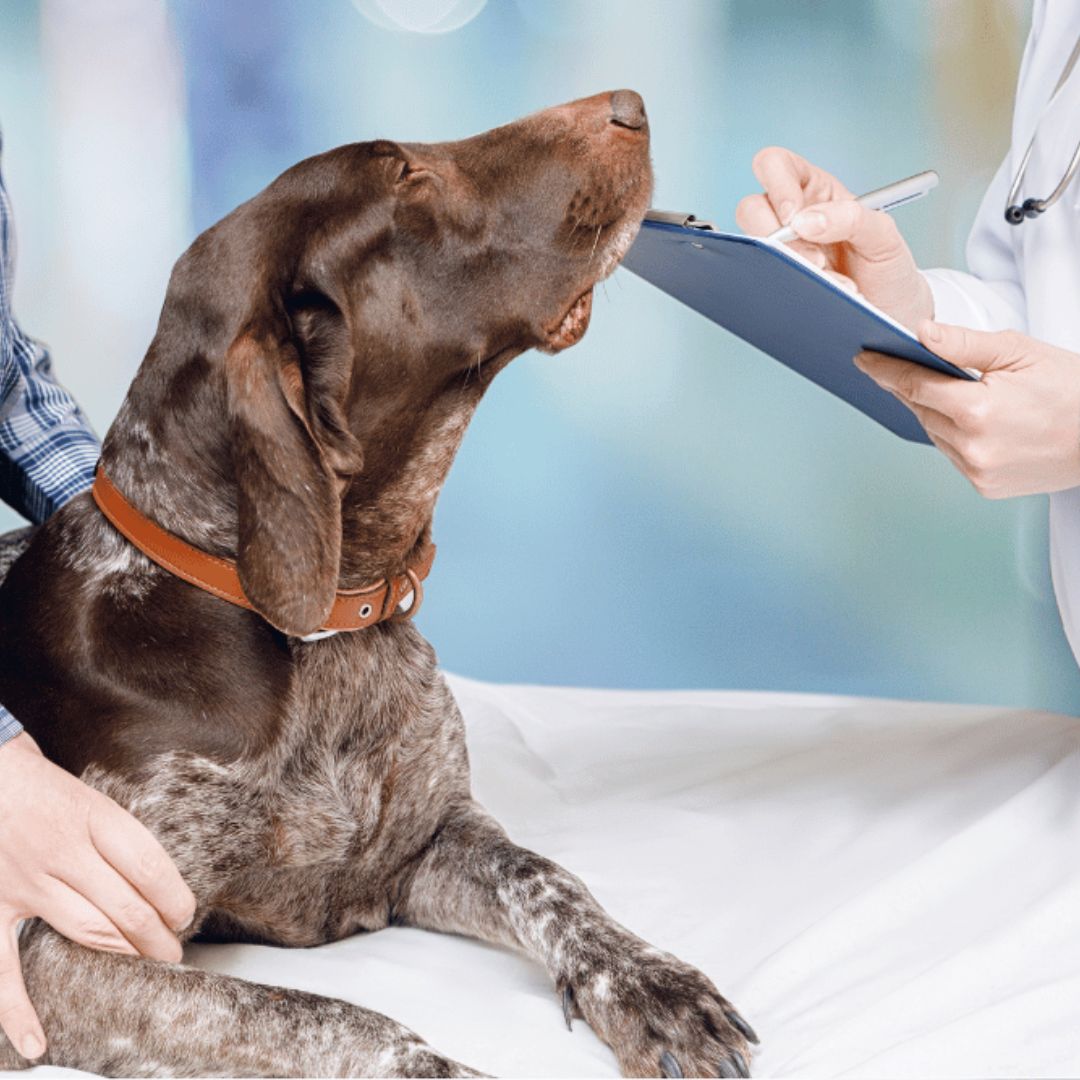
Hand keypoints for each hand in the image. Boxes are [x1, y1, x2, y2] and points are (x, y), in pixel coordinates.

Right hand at [0, 732, 195, 1061]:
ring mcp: (26, 880)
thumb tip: (154, 877)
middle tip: (175, 955)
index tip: (185, 915)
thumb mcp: (90, 794)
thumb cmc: (40, 786)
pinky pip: (2, 964)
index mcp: (95, 817)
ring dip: (123, 955)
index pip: (149, 865)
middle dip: (157, 936)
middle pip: (125, 905)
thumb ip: (116, 834)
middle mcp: (64, 849)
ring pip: (86, 930)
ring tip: (148, 970)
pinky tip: (36, 1040)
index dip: (174, 896)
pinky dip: (18, 1007)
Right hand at [736, 146, 933, 330]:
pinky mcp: (776, 282)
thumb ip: (852, 217)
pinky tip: (818, 295)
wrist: (891, 314)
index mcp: (815, 191)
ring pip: (753, 247)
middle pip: (751, 209)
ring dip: (788, 266)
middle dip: (779, 237)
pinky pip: (762, 280)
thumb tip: (804, 222)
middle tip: (815, 260)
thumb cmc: (888, 269)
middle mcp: (791, 218)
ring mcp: (781, 252)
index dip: (777, 186)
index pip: (775, 166)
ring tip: (828, 281)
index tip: (795, 218)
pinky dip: (789, 288)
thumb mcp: (884, 234)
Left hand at [855, 321, 1079, 497]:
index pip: (915, 384)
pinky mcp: (984, 487)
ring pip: (934, 434)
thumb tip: (921, 333)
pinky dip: (952, 435)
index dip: (886, 369)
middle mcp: (972, 447)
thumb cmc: (1073, 389)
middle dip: (908, 387)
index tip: (865, 358)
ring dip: (931, 412)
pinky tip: (966, 420)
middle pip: (921, 410)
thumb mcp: (1021, 352)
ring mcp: (977, 472)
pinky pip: (953, 455)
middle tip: (892, 366)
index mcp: (977, 410)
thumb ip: (964, 344)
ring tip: (937, 390)